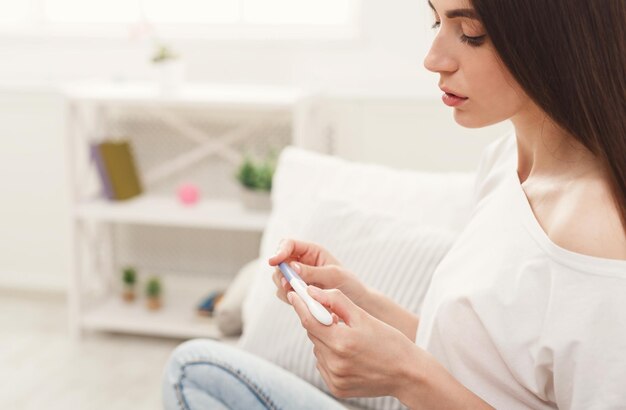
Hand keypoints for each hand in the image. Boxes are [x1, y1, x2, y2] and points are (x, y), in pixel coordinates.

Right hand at [268, 238, 368, 306]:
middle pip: (280, 262)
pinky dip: (288, 297)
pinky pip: (284, 292)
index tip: (274, 261)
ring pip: (279, 278)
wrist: (356, 302)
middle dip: (281, 274)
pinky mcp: (297, 291)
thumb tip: (293, 268)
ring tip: (299, 296)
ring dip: (284, 287)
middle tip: (288, 285)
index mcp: (311, 251)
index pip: (288, 244)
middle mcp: (301, 262)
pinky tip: (301, 302)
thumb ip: (313, 272)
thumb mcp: (334, 275)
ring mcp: (297, 277)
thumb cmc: (348, 283)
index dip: (279, 251)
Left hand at [285, 285, 417, 399]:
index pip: (309, 320)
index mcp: (341, 342)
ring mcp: (334, 378)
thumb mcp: (364, 316)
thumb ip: (336, 301)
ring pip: (318, 349)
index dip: (300, 305)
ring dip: (326, 340)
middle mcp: (334, 363)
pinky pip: (323, 364)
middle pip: (313, 334)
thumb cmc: (389, 342)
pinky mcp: (336, 388)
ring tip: (349, 339)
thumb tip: (312, 292)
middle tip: (334, 317)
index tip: (295, 294)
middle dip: (319, 322)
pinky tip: (349, 354)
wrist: (407, 374)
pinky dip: (330, 356)